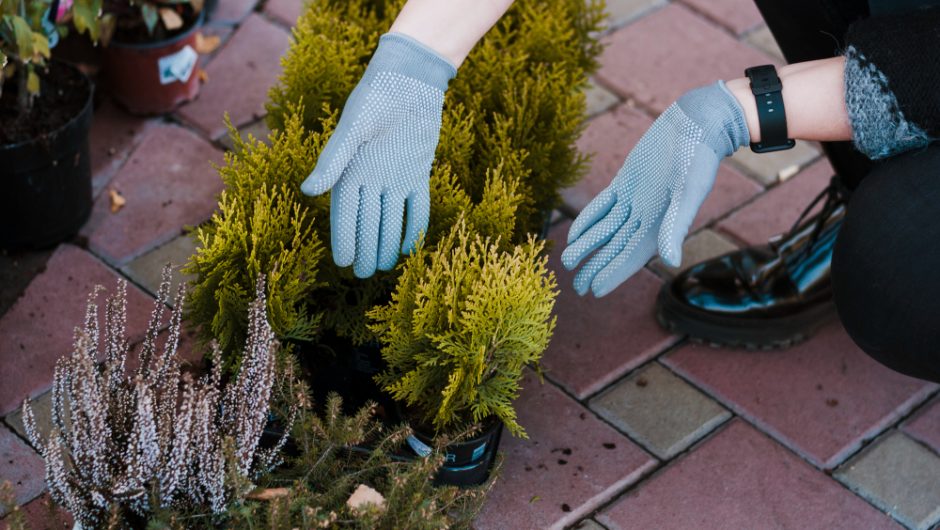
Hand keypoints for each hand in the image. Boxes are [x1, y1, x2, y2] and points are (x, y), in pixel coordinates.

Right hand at [300, 33, 456, 277]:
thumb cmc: (374, 99)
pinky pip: (416, 206)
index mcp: (350, 170)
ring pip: (391, 219)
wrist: (409, 80)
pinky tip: (412, 247)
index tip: (343, 263)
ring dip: (388, 243)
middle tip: (365, 275)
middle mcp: (372, 178)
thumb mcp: (351, 129)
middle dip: (366, 248)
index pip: (345, 213)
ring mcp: (396, 177)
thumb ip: (333, 161)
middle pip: (368, 222)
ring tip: (385, 267)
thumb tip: (308, 191)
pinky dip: (415, 226)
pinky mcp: (418, 173)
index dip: (344, 239)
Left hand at [561, 81, 749, 296]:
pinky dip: (588, 219)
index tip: (593, 291)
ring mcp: (633, 200)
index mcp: (661, 225)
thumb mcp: (688, 193)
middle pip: (615, 248)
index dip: (612, 274)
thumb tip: (670, 262)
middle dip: (596, 267)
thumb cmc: (698, 158)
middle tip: (576, 288)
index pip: (630, 257)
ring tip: (567, 263)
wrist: (696, 122)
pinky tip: (573, 234)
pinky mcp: (625, 182)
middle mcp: (645, 217)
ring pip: (605, 229)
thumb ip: (676, 227)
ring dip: (587, 246)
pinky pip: (602, 206)